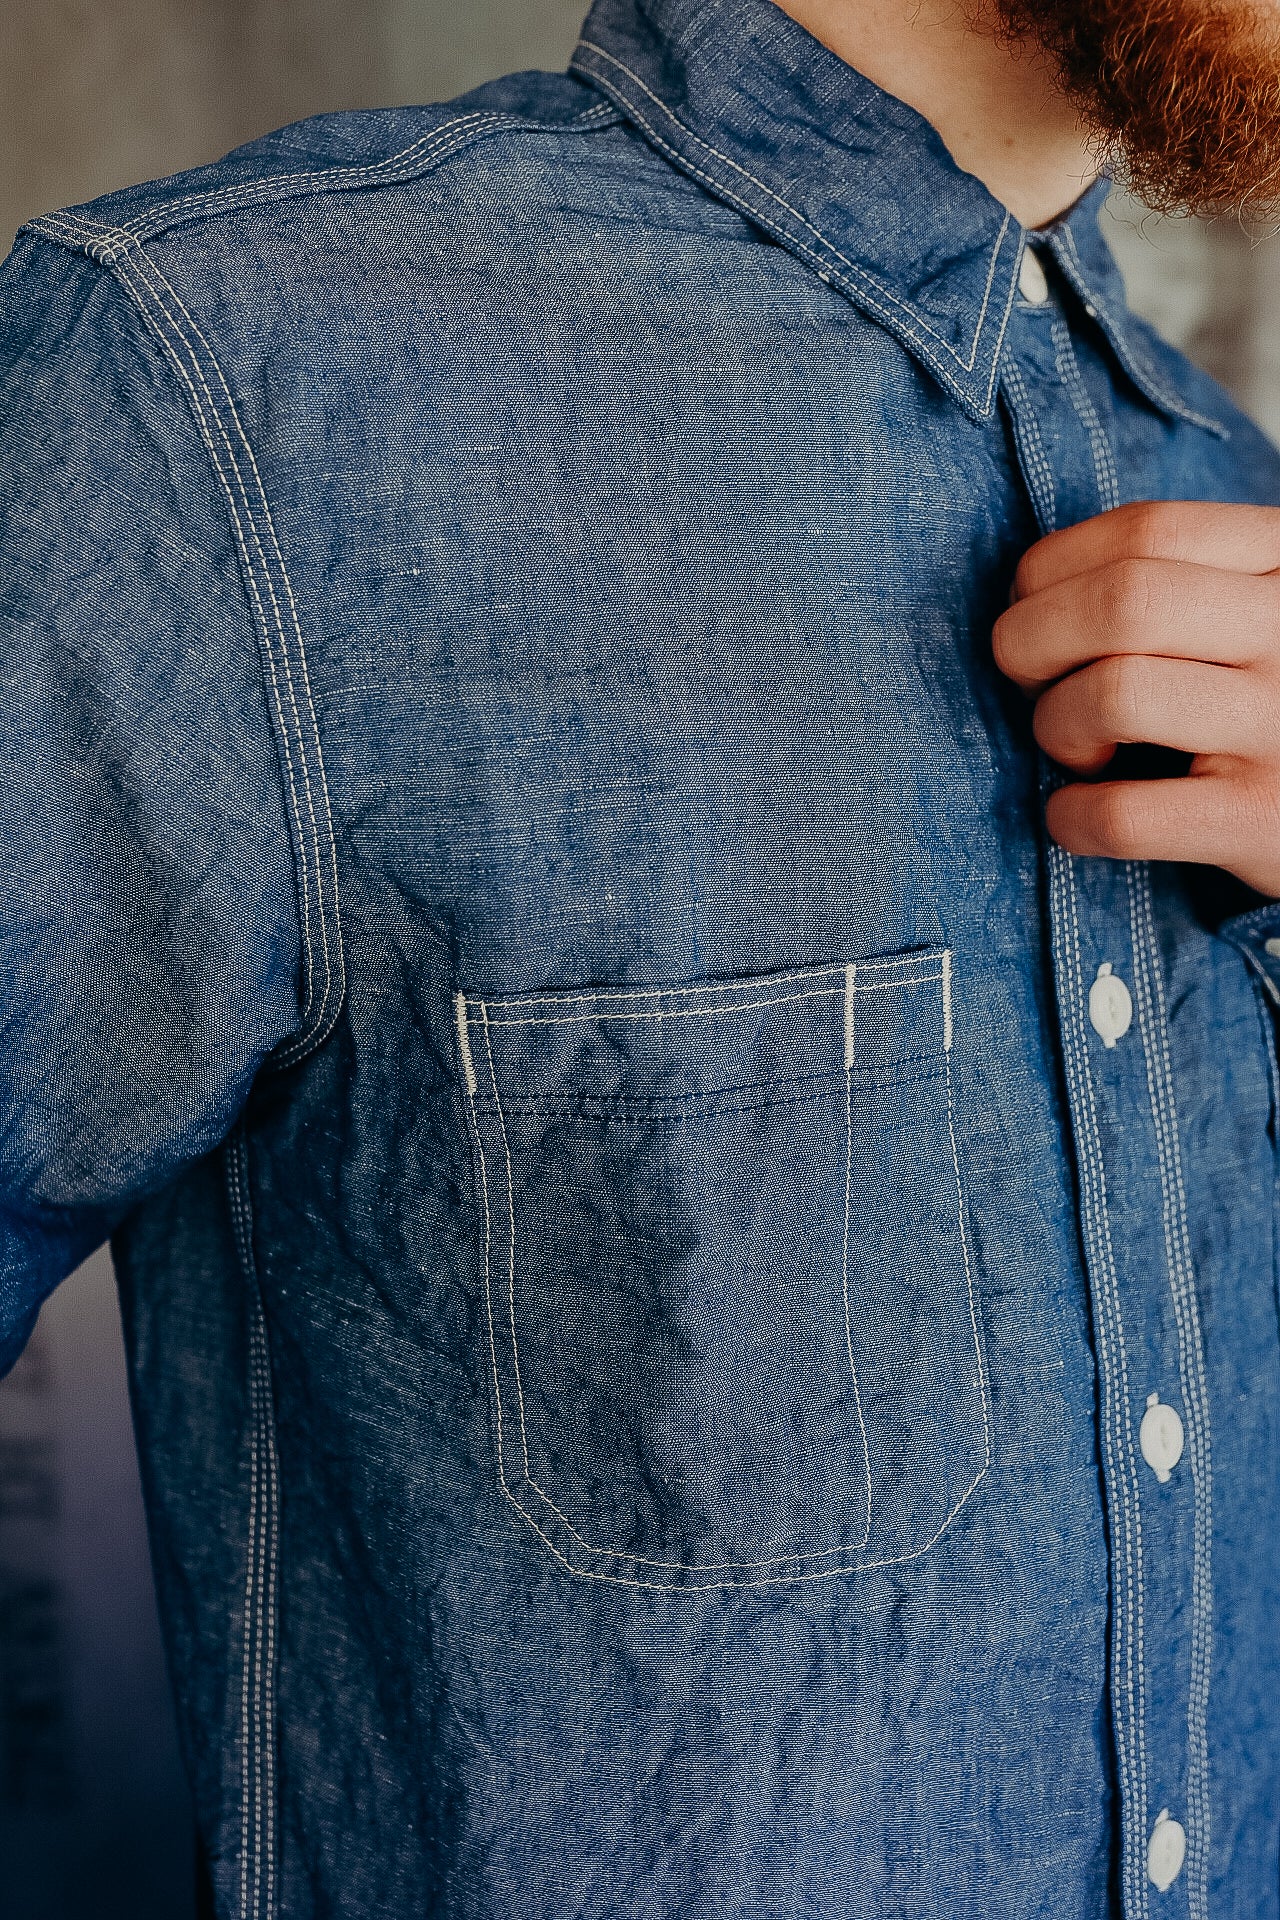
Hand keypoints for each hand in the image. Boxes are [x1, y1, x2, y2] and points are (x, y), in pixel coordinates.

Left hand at [992, 500, 1279, 899]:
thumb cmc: (1266, 702)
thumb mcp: (1249, 614)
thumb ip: (1174, 582)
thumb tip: (1028, 596)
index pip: (1145, 531)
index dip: (1052, 572)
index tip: (1037, 616)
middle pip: (1120, 601)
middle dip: (1030, 642)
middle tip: (1036, 685)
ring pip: (1115, 695)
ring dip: (1055, 725)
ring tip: (1080, 750)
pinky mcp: (1259, 820)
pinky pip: (1122, 814)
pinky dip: (1070, 817)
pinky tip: (1077, 815)